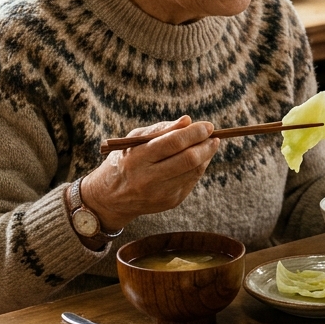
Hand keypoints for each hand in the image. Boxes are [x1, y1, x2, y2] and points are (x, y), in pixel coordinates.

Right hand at [81, 116, 219, 230]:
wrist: (110, 198)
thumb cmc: (125, 160)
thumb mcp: (133, 140)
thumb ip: (160, 129)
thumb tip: (188, 121)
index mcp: (137, 159)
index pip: (173, 143)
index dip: (195, 133)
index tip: (208, 125)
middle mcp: (148, 179)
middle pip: (188, 160)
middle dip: (206, 145)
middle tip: (214, 136)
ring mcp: (161, 193)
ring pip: (193, 171)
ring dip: (206, 156)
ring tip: (208, 144)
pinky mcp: (170, 202)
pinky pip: (191, 181)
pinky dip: (198, 167)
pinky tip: (197, 159)